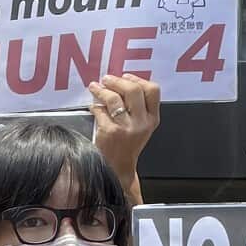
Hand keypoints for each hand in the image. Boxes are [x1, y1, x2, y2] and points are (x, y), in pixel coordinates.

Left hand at [89, 74, 160, 201]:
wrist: (119, 168)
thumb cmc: (127, 144)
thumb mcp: (141, 126)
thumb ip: (137, 107)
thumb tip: (122, 82)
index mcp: (152, 119)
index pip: (153, 90)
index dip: (137, 79)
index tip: (126, 77)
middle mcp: (141, 123)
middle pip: (133, 90)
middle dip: (117, 81)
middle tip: (106, 79)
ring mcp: (126, 128)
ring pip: (114, 98)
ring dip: (101, 90)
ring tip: (94, 87)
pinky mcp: (110, 132)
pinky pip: (100, 111)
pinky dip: (94, 106)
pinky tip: (93, 106)